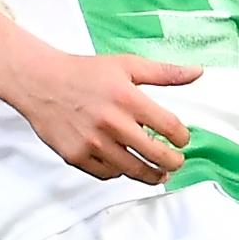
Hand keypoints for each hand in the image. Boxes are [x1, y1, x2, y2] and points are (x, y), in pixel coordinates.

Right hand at [11, 48, 198, 181]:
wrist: (41, 82)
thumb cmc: (83, 73)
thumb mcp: (127, 65)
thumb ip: (164, 72)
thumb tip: (197, 72)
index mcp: (127, 98)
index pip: (170, 127)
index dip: (183, 137)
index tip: (183, 139)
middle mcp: (111, 122)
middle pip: (155, 155)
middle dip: (173, 162)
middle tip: (176, 162)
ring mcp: (93, 142)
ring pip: (132, 170)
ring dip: (151, 174)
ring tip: (159, 173)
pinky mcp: (76, 156)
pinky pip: (107, 173)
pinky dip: (119, 172)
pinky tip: (125, 165)